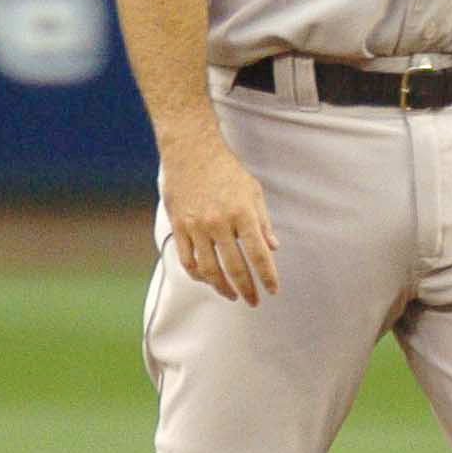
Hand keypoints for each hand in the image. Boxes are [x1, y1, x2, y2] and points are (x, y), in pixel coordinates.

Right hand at [160, 124, 278, 305]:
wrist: (191, 151)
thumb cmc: (226, 170)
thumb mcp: (253, 191)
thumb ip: (263, 222)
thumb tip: (273, 248)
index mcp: (242, 213)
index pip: (258, 254)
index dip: (267, 276)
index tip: (272, 290)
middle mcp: (219, 222)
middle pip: (234, 267)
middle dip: (246, 289)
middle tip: (253, 301)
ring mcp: (196, 226)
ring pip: (209, 269)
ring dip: (222, 287)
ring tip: (232, 295)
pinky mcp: (179, 226)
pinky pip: (188, 260)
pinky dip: (198, 275)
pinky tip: (208, 280)